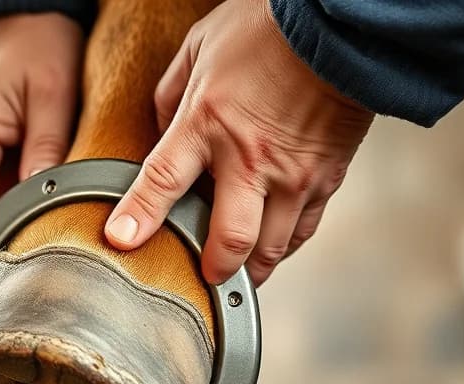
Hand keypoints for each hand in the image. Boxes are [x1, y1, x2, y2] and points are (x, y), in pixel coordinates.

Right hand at [0, 13, 82, 237]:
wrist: (17, 20)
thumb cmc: (37, 49)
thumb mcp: (53, 97)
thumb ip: (45, 151)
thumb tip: (41, 204)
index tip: (29, 257)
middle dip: (7, 230)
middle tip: (49, 239)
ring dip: (10, 215)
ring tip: (47, 213)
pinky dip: (10, 199)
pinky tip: (37, 194)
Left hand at [102, 0, 373, 284]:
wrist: (342, 26)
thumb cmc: (267, 29)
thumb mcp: (200, 47)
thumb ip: (171, 95)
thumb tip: (159, 132)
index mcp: (209, 123)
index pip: (164, 181)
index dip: (139, 216)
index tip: (121, 241)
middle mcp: (251, 158)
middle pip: (228, 239)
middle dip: (212, 269)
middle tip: (202, 278)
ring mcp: (293, 174)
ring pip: (270, 248)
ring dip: (249, 270)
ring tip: (234, 276)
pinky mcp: (326, 178)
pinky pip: (302, 231)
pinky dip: (282, 247)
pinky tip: (268, 248)